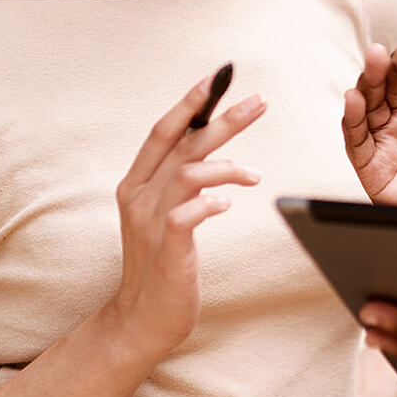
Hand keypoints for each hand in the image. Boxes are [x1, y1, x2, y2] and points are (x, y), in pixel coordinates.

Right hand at [106, 72, 265, 359]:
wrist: (140, 320)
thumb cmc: (161, 261)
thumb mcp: (164, 212)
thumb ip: (180, 178)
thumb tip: (210, 145)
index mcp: (136, 183)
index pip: (163, 131)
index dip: (190, 102)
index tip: (218, 76)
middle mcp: (139, 197)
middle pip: (182, 143)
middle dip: (222, 118)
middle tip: (260, 101)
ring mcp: (149, 223)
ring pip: (187, 173)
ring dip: (227, 166)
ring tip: (253, 174)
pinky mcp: (165, 250)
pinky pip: (185, 216)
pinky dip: (210, 203)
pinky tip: (228, 204)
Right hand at [343, 30, 396, 210]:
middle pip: (388, 82)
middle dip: (389, 64)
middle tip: (394, 51)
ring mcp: (386, 137)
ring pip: (368, 103)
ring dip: (368, 81)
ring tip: (375, 63)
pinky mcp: (371, 163)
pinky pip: (356, 138)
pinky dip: (351, 119)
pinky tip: (354, 100)